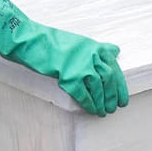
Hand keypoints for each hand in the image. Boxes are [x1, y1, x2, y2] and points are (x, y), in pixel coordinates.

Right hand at [0, 0, 129, 114]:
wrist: (29, 39)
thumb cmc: (51, 41)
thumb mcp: (78, 41)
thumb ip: (96, 49)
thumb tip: (115, 50)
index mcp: (94, 46)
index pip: (113, 68)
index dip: (120, 86)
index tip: (122, 98)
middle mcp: (90, 55)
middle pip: (108, 80)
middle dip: (113, 96)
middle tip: (114, 107)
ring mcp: (80, 65)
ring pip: (98, 88)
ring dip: (102, 102)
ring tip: (103, 111)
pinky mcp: (68, 75)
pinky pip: (83, 93)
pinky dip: (88, 103)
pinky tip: (90, 109)